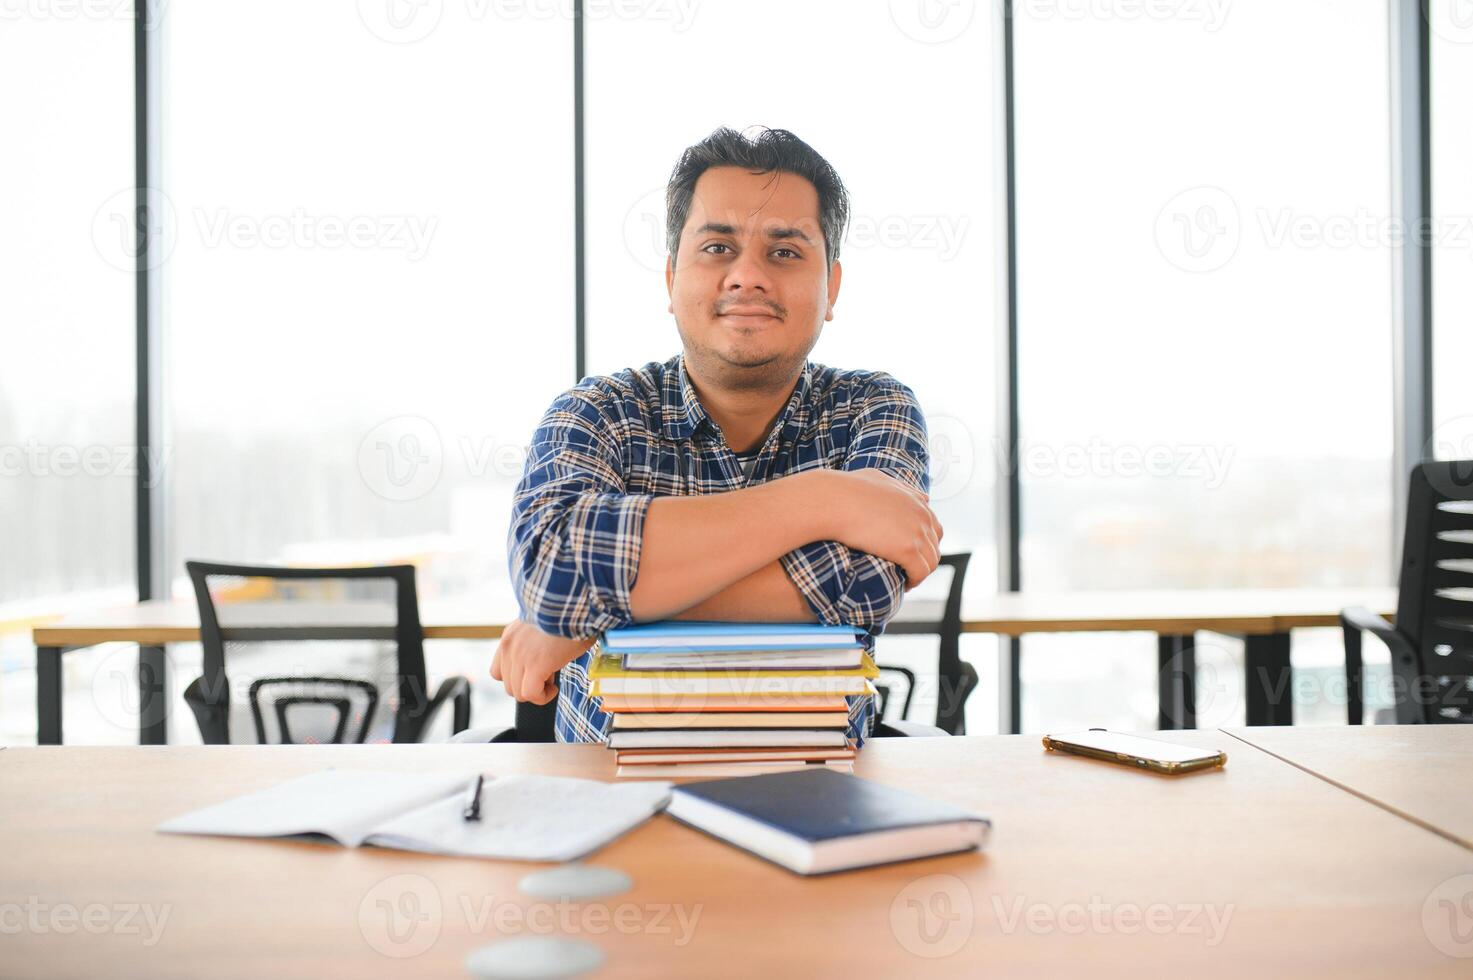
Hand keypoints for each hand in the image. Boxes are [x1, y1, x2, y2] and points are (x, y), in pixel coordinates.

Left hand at [489, 618, 594, 703]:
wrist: (573, 601)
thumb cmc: (567, 611)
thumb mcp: (542, 625)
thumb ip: (535, 640)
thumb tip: (548, 653)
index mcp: (510, 636)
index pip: (499, 670)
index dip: (518, 677)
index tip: (536, 671)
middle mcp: (509, 647)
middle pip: (509, 685)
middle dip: (529, 685)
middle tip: (548, 675)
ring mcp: (519, 656)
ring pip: (519, 693)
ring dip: (537, 692)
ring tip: (552, 681)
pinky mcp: (534, 665)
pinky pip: (531, 694)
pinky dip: (542, 697)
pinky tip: (553, 688)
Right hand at [824, 469, 942, 588]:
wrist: (834, 500)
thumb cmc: (848, 489)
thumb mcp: (879, 479)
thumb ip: (902, 487)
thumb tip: (922, 496)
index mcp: (917, 501)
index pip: (934, 527)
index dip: (924, 543)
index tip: (909, 552)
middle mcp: (922, 516)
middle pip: (934, 547)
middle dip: (923, 559)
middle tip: (907, 569)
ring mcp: (917, 533)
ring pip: (931, 562)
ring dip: (920, 573)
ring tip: (906, 580)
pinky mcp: (908, 551)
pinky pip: (920, 573)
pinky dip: (914, 581)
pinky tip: (903, 585)